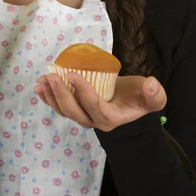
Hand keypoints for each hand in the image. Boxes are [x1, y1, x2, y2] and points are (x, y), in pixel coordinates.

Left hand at [34, 72, 166, 131]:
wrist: (131, 105)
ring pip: (65, 111)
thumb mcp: (153, 97)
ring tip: (43, 81)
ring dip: (52, 96)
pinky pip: (60, 108)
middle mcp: (95, 121)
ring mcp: (84, 117)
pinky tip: (40, 87)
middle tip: (52, 76)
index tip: (73, 74)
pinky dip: (48, 98)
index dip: (83, 92)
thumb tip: (152, 85)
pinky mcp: (77, 111)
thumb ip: (155, 94)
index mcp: (112, 117)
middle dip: (62, 94)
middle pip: (75, 112)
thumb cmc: (140, 98)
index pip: (95, 107)